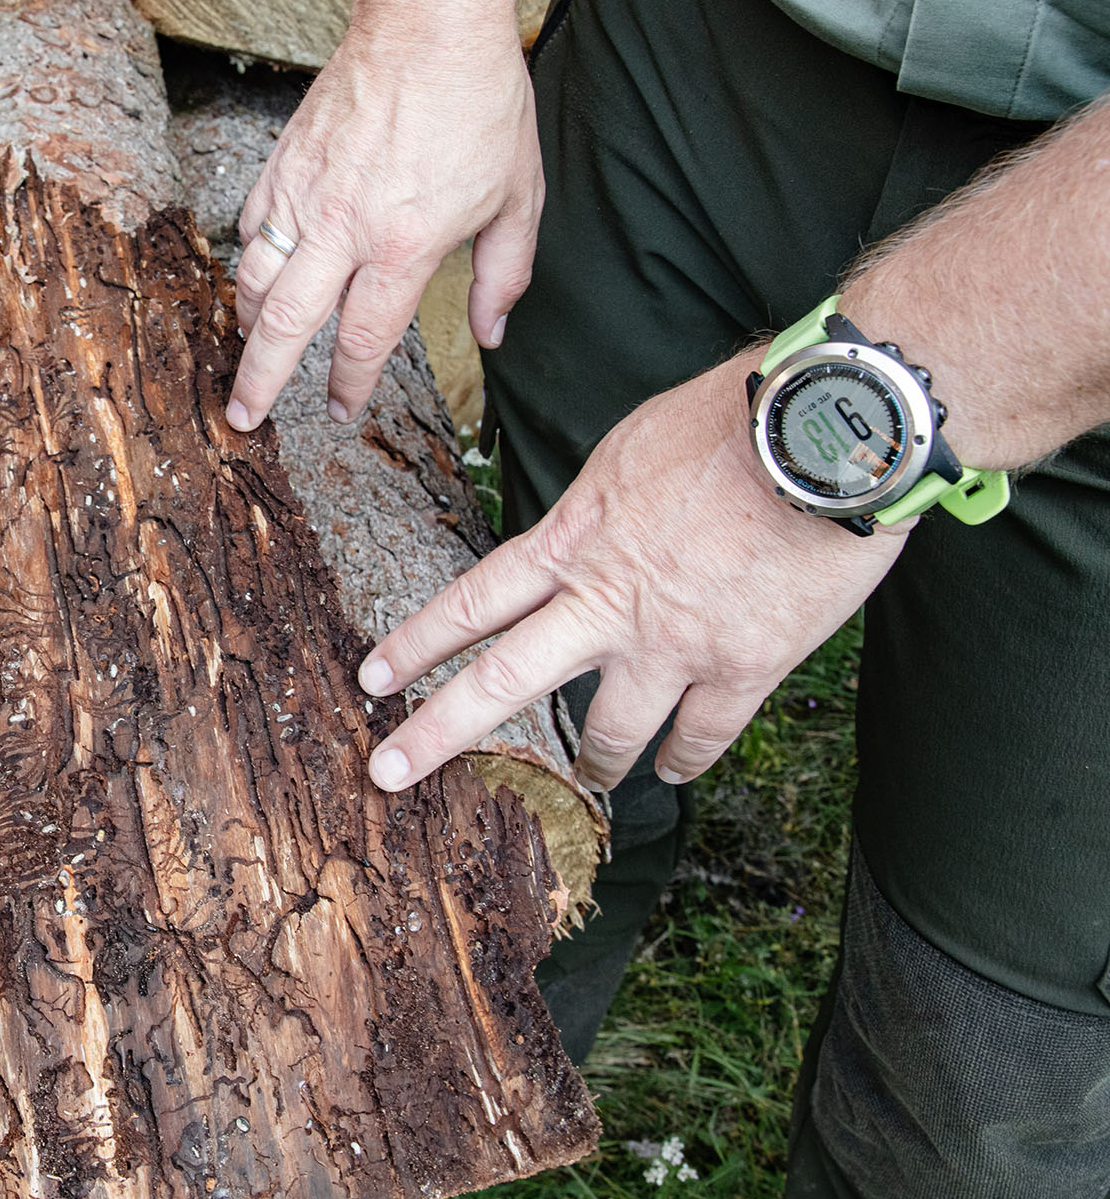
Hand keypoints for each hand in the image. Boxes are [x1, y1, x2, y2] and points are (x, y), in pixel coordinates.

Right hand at [227, 2, 541, 430]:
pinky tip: (256, 278)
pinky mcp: (284, 164)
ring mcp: (305, 195)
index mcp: (404, 247)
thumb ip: (504, 275)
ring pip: (254, 278)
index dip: (348, 386)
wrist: (431, 26)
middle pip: (286, 326)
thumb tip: (491, 333)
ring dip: (247, 325)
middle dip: (261, 381)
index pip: (363, 340)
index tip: (340, 410)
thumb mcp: (517, 198)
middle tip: (245, 417)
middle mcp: (344, 230)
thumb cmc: (479, 104)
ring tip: (247, 351)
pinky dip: (247, 260)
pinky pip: (250, 227)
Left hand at [356, 352, 910, 791]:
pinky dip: (685, 760)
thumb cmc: (734, 417)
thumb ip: (595, 507)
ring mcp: (671, 643)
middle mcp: (607, 602)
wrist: (826, 433)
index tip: (372, 676)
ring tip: (596, 781)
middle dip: (436, 733)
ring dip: (598, 764)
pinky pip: (702, 736)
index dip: (415, 642)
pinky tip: (676, 770)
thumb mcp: (630, 449)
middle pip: (501, 681)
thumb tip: (583, 533)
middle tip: (388, 773)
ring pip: (607, 732)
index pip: (471, 601)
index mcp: (573, 541)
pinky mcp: (742, 667)